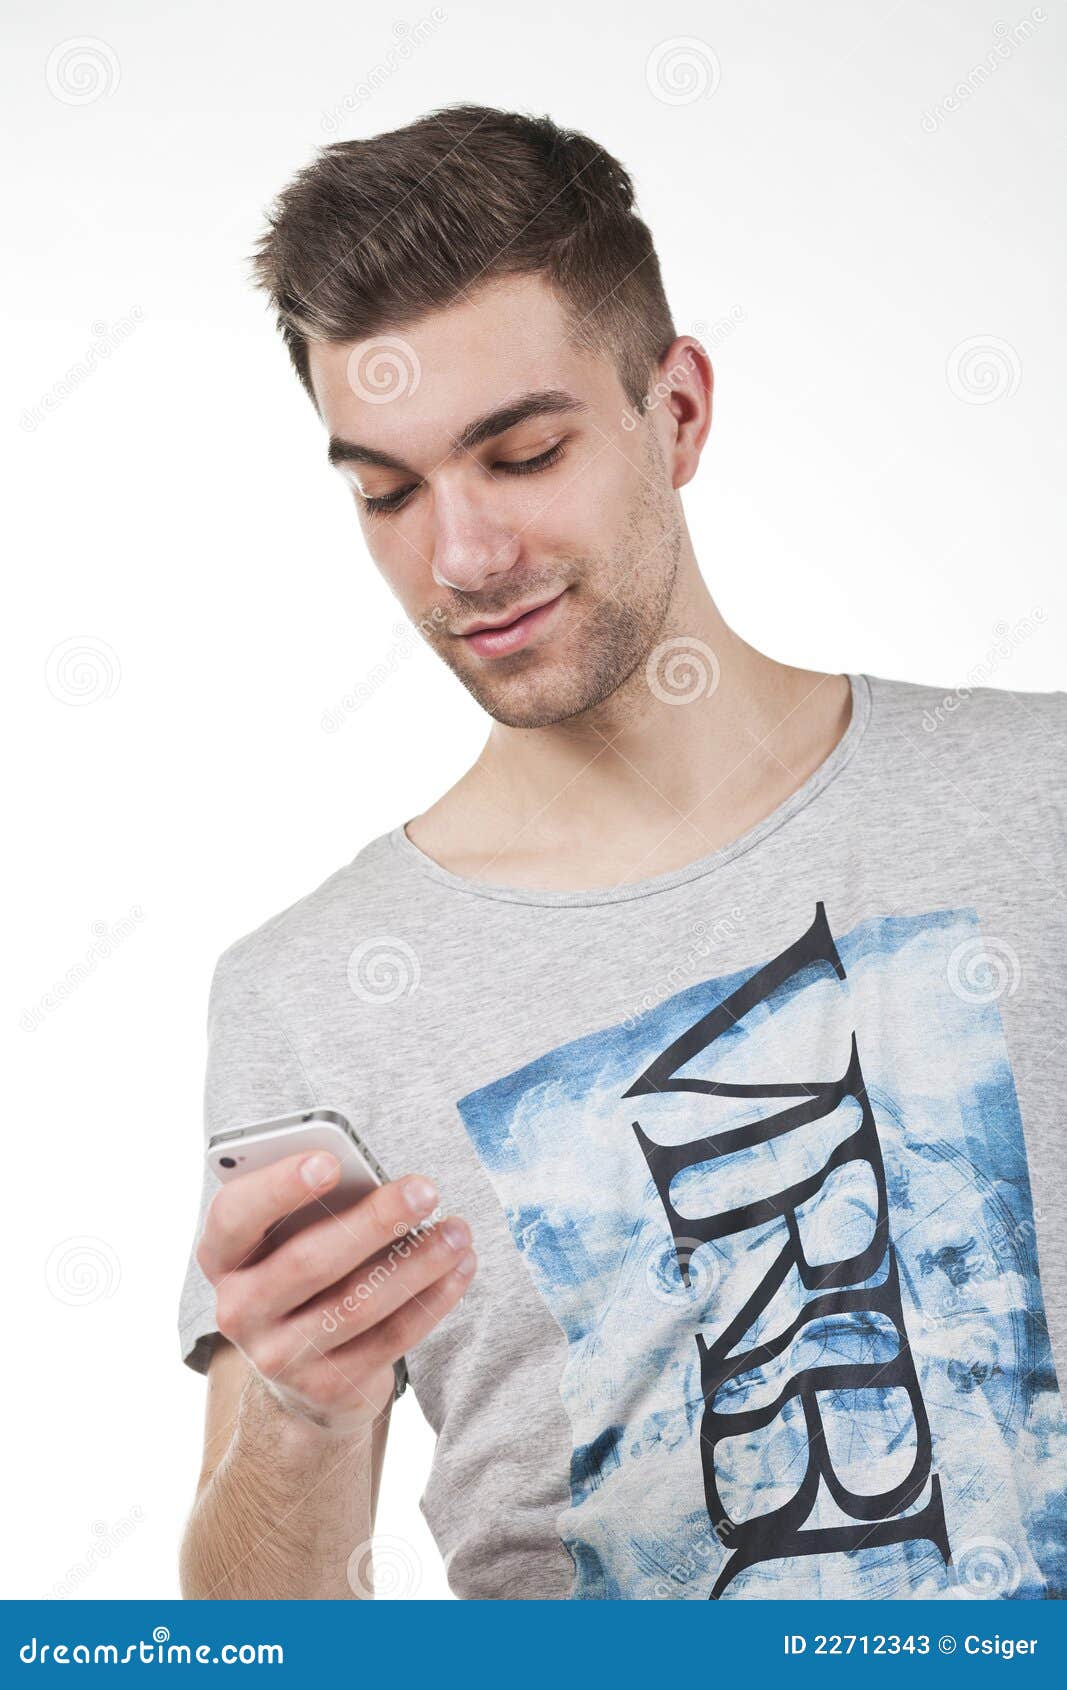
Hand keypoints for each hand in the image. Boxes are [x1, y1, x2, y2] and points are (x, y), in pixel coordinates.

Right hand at [196, 1152, 475, 1433]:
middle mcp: (239, 1309)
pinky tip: (460, 1268)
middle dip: (375, 1221)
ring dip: (418, 1262)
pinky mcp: (327, 1386)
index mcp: (222, 1256)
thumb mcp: (287, 1236)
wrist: (301, 1368)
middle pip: (309, 1261)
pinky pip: (390, 1339)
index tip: (330, 1161)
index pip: (235, 1215)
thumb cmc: (301, 1269)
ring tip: (458, 1230)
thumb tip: (374, 1179)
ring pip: (359, 1303)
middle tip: (424, 1190)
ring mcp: (280, 1356)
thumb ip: (314, 1206)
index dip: (278, 1186)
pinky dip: (432, 1299)